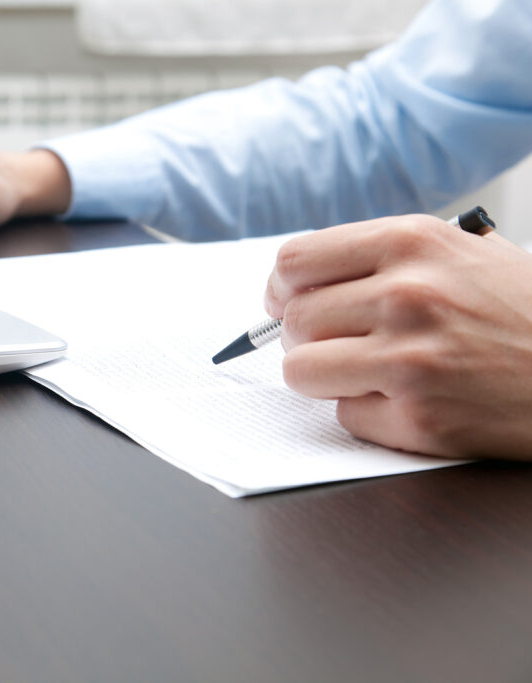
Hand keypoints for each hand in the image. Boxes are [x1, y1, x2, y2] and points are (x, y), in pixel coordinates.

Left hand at [264, 214, 531, 458]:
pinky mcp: (423, 420)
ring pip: (302, 371)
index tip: (284, 302)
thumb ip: (384, 259)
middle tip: (334, 343)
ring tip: (365, 371)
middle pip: (294, 321)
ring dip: (324, 375)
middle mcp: (406, 295)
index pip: (295, 261)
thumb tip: (298, 281)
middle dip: (305, 337)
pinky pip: (346, 416)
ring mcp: (412, 360)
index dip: (282, 288)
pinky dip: (367, 412)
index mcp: (411, 243)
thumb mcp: (465, 252)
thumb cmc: (527, 311)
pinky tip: (409, 400)